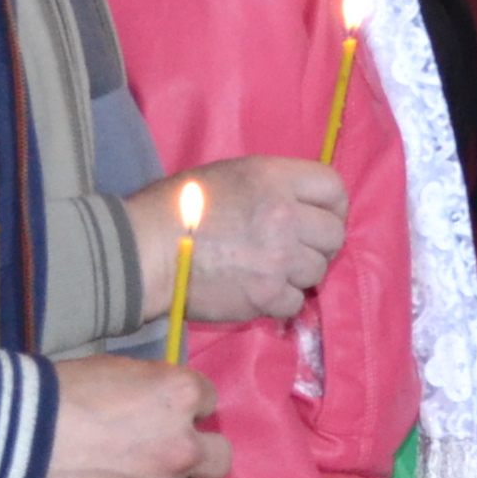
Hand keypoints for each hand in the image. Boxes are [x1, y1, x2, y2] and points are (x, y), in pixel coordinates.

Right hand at [31, 355, 229, 477]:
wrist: (14, 443)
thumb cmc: (60, 394)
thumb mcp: (115, 370)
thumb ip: (151, 389)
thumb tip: (159, 402)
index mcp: (180, 397)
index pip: (210, 401)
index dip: (186, 406)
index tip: (165, 410)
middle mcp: (183, 446)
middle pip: (220, 458)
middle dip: (199, 453)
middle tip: (170, 451)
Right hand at [136, 155, 346, 323]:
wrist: (142, 251)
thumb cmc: (177, 208)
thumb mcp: (230, 175)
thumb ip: (272, 186)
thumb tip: (302, 204)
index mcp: (275, 178)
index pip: (333, 187)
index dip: (332, 205)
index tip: (320, 218)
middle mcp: (285, 215)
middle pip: (334, 234)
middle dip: (319, 244)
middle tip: (295, 250)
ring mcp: (279, 258)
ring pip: (318, 271)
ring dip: (299, 274)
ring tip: (271, 271)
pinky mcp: (267, 295)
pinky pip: (295, 302)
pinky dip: (280, 301)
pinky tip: (259, 292)